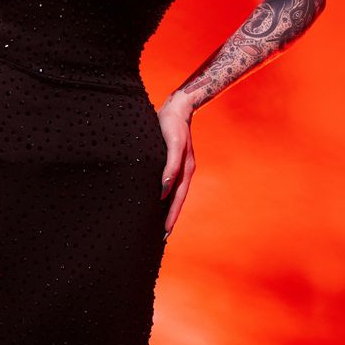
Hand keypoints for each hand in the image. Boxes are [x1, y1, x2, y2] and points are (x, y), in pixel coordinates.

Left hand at [157, 96, 194, 237]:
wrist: (176, 107)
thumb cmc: (172, 123)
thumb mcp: (173, 144)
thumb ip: (170, 166)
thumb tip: (164, 189)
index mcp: (186, 169)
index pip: (177, 198)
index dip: (171, 215)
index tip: (164, 232)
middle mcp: (185, 170)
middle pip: (176, 199)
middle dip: (170, 218)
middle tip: (161, 237)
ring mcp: (181, 166)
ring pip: (174, 193)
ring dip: (168, 209)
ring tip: (160, 224)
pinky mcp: (173, 161)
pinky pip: (170, 183)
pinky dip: (166, 195)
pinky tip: (158, 200)